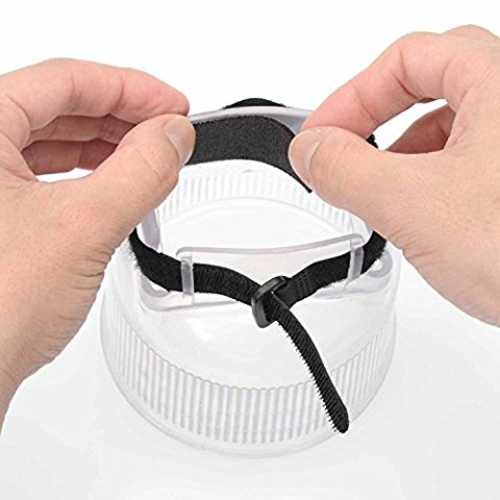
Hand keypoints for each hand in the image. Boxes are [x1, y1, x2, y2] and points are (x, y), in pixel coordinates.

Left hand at [0, 59, 194, 424]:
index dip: (131, 88)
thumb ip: (139, 172)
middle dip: (123, 117)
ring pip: (54, 142)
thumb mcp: (83, 227)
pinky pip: (51, 177)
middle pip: (59, 106)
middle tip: (169, 132)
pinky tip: (119, 186)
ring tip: (152, 157)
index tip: (173, 106)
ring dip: (109, 146)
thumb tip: (173, 136)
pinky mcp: (1, 216)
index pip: (65, 81)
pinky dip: (91, 177)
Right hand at [289, 25, 499, 325]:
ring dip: (401, 153)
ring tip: (376, 193)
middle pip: (429, 84)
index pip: (406, 60)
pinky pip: (465, 161)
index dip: (350, 97)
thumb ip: (347, 170)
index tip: (318, 139)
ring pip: (449, 126)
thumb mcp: (415, 206)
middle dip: (376, 120)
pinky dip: (428, 179)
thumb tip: (309, 150)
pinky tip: (419, 214)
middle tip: (343, 153)